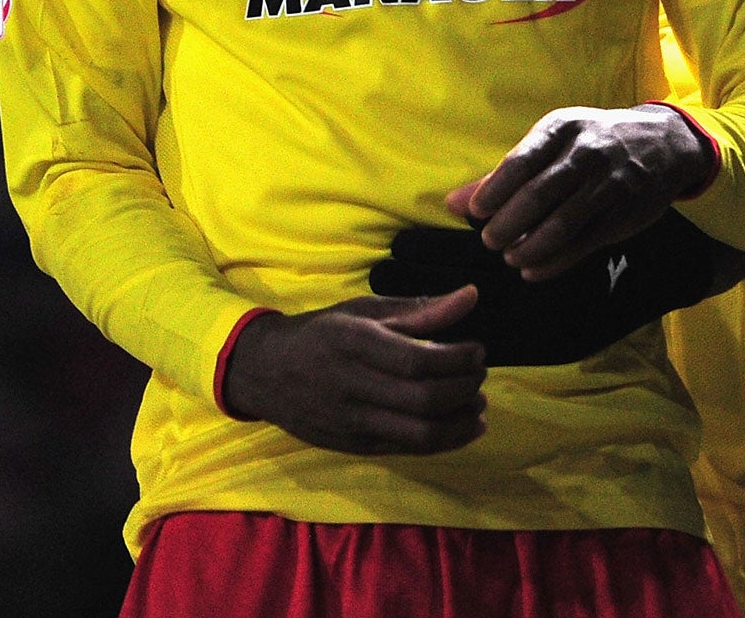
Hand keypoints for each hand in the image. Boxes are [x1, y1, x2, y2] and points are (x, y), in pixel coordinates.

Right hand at [220, 289, 486, 454]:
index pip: (417, 359)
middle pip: (423, 398)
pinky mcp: (356, 446)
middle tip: (479, 373)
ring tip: (478, 402)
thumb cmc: (320, 334)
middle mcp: (350, 385)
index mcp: (351, 342)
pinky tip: (464, 424)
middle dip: (465, 388)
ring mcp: (352, 421)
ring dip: (462, 421)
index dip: (458, 359)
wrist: (265, 372)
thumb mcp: (362, 311)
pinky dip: (446, 439)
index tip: (477, 349)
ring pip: (421, 433)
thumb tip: (471, 296)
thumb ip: (419, 310)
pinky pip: (410, 448)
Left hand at [448, 106, 716, 281]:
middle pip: (539, 194)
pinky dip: (555, 261)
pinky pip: (584, 243)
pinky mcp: (625, 215)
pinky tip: (533, 270)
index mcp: (562, 128)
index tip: (475, 212)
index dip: (494, 190)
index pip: (520, 161)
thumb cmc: (590, 142)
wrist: (662, 144)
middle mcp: (587, 153)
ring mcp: (610, 185)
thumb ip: (503, 173)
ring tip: (510, 258)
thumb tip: (452, 202)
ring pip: (562, 223)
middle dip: (509, 223)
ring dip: (530, 246)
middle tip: (490, 241)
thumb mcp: (552, 142)